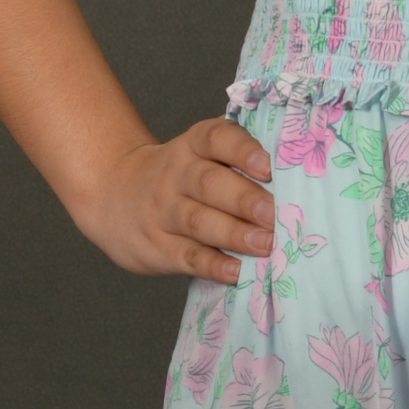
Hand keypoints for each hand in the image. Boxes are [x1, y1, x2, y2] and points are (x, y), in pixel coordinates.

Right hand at [79, 117, 274, 281]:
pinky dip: (213, 264)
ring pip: (199, 221)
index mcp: (193, 146)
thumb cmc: (178, 178)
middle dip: (246, 200)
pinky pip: (187, 255)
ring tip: (267, 244)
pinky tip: (237, 271)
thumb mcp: (196, 154)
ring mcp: (163, 212)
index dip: (242, 150)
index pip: (215, 138)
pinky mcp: (157, 246)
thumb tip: (297, 179)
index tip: (268, 166)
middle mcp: (175, 174)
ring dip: (235, 234)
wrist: (111, 196)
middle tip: (277, 215)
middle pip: (209, 183)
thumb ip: (236, 160)